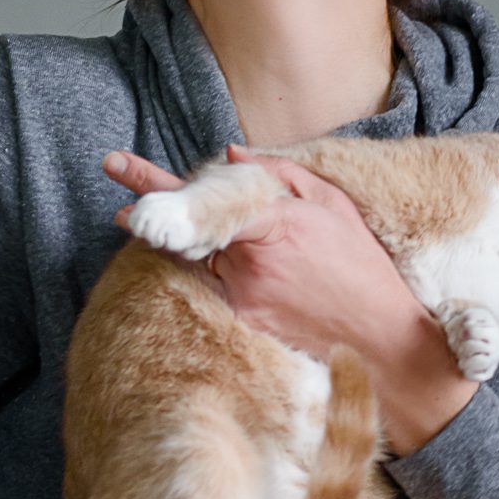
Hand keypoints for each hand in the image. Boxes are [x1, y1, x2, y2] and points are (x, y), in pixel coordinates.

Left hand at [102, 144, 423, 364]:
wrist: (381, 341)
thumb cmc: (362, 270)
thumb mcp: (332, 207)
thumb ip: (281, 175)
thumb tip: (231, 157)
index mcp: (276, 224)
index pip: (207, 197)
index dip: (159, 184)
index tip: (119, 168)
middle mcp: (251, 263)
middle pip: (188, 227)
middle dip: (154, 207)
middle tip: (116, 180)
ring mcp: (243, 298)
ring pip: (196, 261)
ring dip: (179, 241)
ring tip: (138, 221)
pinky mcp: (242, 326)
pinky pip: (210, 292)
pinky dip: (205, 276)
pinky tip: (202, 267)